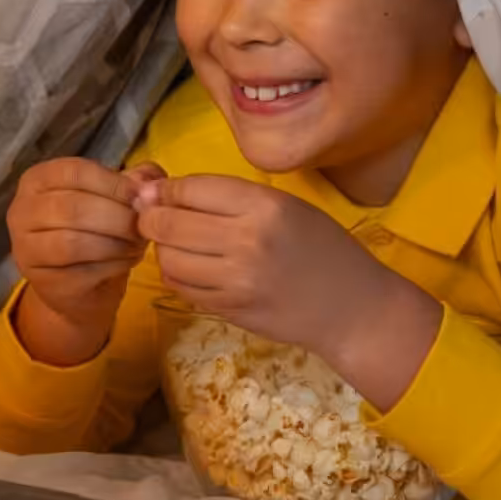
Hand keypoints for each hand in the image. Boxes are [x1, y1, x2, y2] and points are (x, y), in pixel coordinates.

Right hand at [6, 158, 167, 353]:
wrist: (81, 285)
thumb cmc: (96, 230)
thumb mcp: (114, 197)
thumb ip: (135, 180)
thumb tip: (152, 182)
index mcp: (36, 180)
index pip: (74, 171)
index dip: (114, 183)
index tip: (141, 196)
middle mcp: (21, 211)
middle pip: (74, 207)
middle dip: (118, 216)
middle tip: (144, 225)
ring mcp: (26, 249)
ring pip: (75, 242)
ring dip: (116, 242)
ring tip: (137, 243)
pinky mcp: (43, 281)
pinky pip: (81, 270)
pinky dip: (113, 264)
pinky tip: (126, 260)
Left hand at [133, 175, 408, 359]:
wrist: (350, 307)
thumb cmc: (322, 248)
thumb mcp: (286, 206)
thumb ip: (229, 198)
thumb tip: (160, 191)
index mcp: (264, 206)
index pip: (191, 189)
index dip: (165, 190)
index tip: (159, 192)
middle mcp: (246, 242)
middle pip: (169, 224)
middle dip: (150, 218)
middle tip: (151, 217)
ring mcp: (235, 281)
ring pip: (168, 259)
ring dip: (162, 249)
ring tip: (177, 244)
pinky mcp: (229, 310)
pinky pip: (181, 288)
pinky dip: (176, 275)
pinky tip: (191, 267)